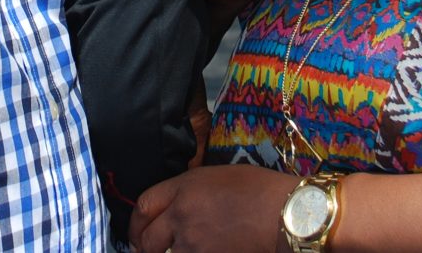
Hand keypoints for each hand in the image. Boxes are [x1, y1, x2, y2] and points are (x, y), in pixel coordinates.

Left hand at [129, 164, 294, 252]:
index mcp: (184, 188)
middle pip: (146, 238)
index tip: (138, 231)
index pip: (144, 205)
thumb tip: (175, 209)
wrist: (285, 214)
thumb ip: (189, 191)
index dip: (136, 222)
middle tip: (146, 250)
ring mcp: (193, 243)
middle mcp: (182, 215)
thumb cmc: (259, 189)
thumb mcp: (216, 176)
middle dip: (143, 247)